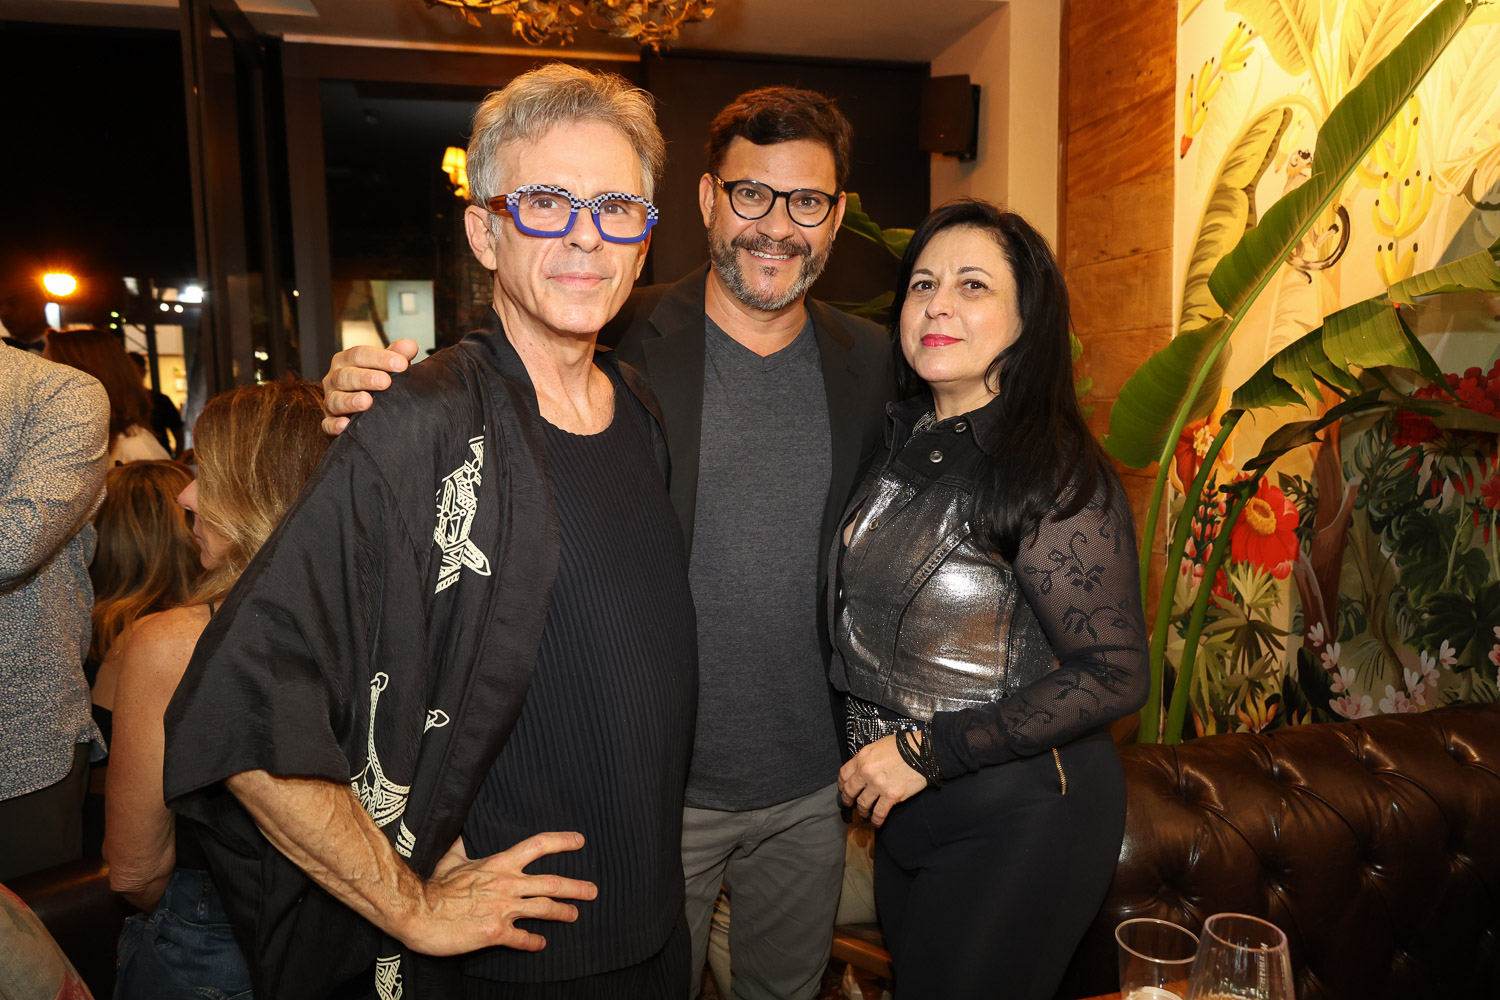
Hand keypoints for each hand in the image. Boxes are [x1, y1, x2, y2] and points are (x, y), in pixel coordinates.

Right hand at [321, 339, 418, 434]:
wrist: (362, 407)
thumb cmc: (374, 381)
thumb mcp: (386, 366)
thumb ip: (396, 355)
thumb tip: (410, 345)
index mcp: (346, 361)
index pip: (359, 354)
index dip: (380, 358)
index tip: (402, 363)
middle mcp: (334, 379)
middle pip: (346, 375)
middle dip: (366, 378)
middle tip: (386, 382)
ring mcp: (330, 400)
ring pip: (335, 399)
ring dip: (350, 401)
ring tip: (367, 402)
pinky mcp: (329, 421)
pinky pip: (328, 424)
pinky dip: (335, 424)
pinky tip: (346, 425)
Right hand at [402, 831, 596, 955]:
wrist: (419, 911)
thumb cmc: (434, 886)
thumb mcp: (450, 859)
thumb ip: (461, 846)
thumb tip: (460, 832)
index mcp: (499, 864)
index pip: (538, 845)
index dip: (562, 841)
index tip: (580, 841)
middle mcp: (507, 884)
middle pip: (551, 882)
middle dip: (576, 886)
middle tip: (593, 890)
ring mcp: (504, 909)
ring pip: (545, 908)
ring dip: (564, 912)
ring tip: (574, 915)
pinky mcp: (496, 932)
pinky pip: (523, 938)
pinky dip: (534, 942)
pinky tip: (541, 944)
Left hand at [838, 733, 928, 826]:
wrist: (923, 752)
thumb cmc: (904, 746)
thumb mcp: (879, 746)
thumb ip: (867, 758)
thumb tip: (862, 769)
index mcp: (863, 758)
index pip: (844, 774)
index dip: (842, 784)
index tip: (843, 789)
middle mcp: (867, 772)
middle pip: (849, 791)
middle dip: (848, 800)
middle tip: (850, 804)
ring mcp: (878, 785)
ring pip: (862, 804)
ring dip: (862, 811)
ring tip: (864, 814)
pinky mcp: (891, 795)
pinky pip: (879, 813)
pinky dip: (876, 820)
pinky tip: (876, 822)